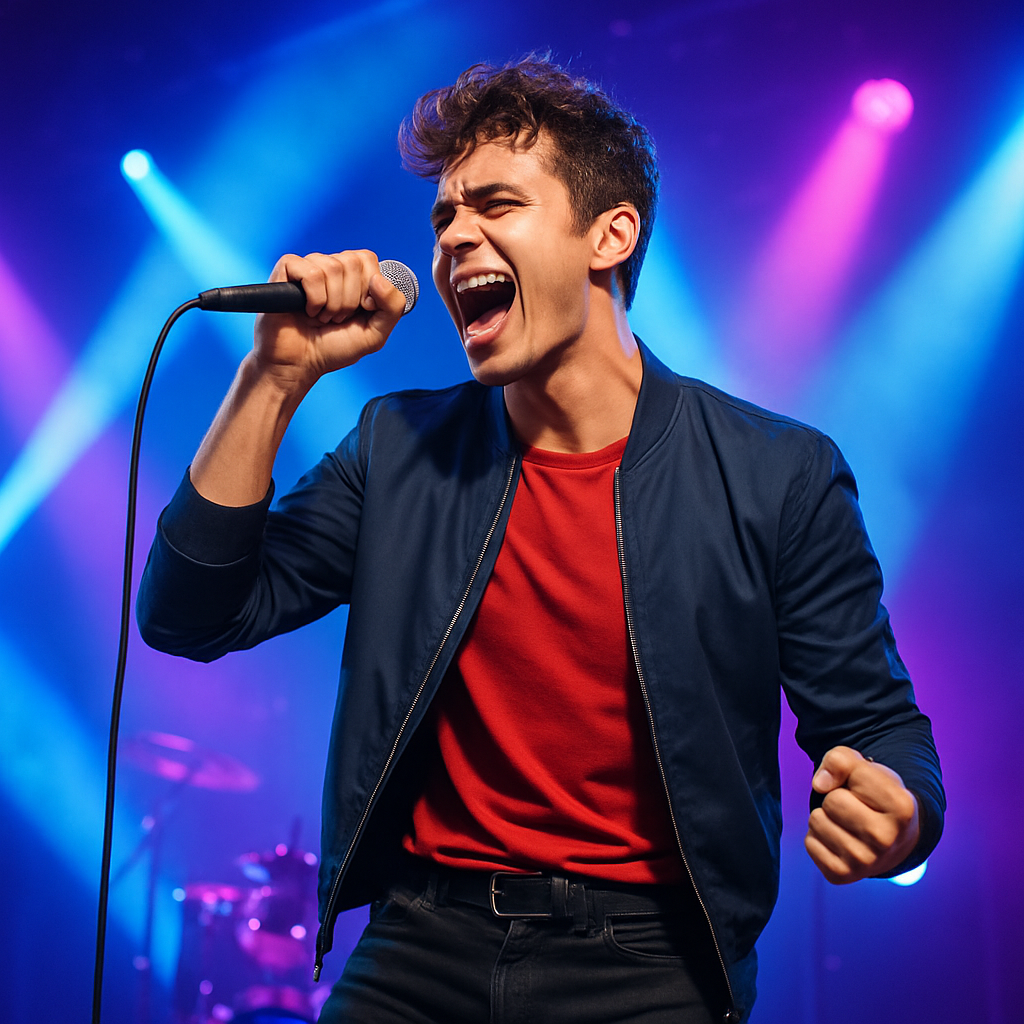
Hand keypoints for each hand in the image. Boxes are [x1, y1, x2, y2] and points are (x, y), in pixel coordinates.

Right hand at [253, 250, 406, 392]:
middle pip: (353, 262)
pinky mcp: (287, 269)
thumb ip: (392, 308)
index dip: (368, 287)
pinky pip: (312, 273)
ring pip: (333, 267)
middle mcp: (331, 267)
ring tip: (323, 317)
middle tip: (338, 317)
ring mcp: (308, 266)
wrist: (301, 363)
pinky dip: (315, 299)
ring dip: (332, 304)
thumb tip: (379, 280)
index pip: (368, 259)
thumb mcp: (375, 334)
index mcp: (352, 277)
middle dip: (350, 300)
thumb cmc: (334, 349)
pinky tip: (308, 310)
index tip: (361, 310)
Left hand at [805, 746, 919, 883]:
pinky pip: (809, 842)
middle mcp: (887, 839)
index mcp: (902, 807)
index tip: (867, 789)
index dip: (853, 776)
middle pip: (832, 801)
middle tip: (854, 808)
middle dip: (836, 798)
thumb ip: (840, 759)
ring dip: (826, 817)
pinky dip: (818, 837)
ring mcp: (866, 862)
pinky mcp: (842, 875)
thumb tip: (819, 784)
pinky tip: (840, 839)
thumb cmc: (875, 797)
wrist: (891, 839)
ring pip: (816, 821)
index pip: (853, 775)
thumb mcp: (865, 768)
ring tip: (847, 823)